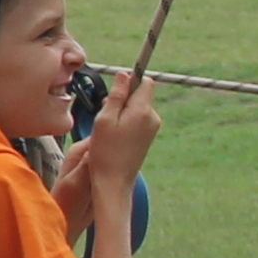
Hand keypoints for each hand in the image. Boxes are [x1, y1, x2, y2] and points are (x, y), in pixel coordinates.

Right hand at [65, 76, 161, 202]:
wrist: (114, 182)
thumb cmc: (106, 153)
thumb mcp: (104, 120)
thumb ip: (116, 95)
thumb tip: (124, 75)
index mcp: (142, 111)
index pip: (145, 81)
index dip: (130, 81)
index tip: (115, 92)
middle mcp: (152, 118)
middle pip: (141, 94)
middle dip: (124, 98)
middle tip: (106, 114)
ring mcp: (152, 128)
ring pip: (138, 107)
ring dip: (123, 111)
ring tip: (109, 128)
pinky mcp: (148, 137)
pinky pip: (138, 119)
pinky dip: (126, 122)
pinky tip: (115, 136)